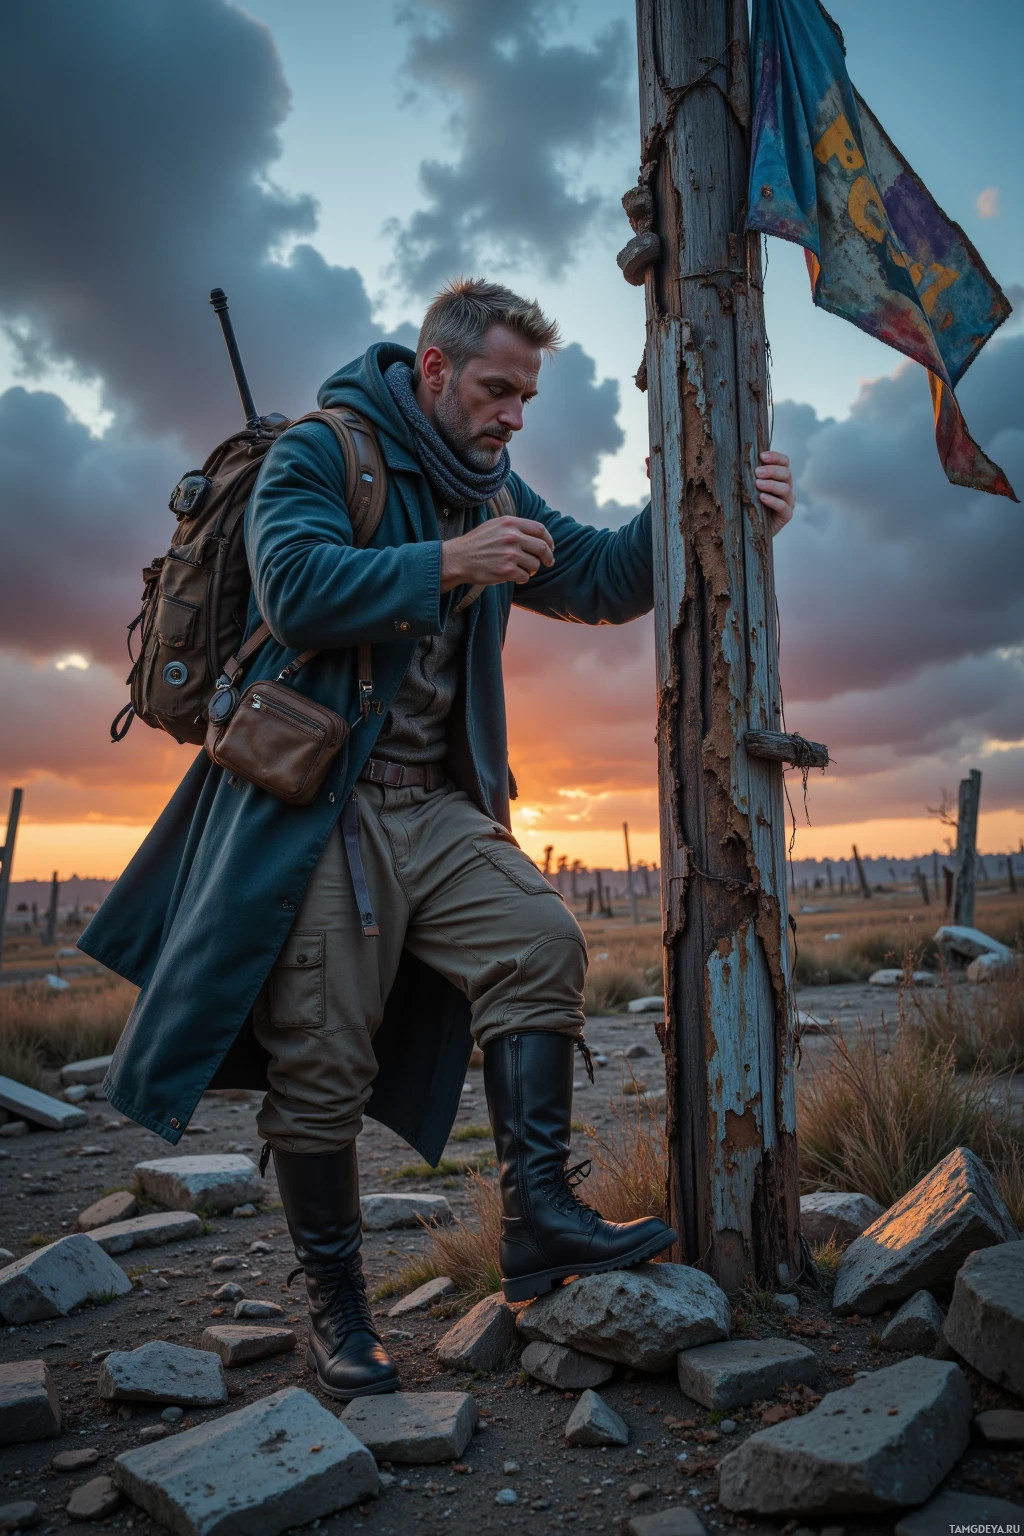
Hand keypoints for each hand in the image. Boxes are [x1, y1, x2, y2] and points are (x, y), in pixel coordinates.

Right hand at [440, 515, 554, 590]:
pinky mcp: (507, 570)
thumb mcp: (494, 525)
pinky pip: (525, 576)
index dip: (548, 540)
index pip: (540, 530)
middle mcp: (512, 537)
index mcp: (510, 523)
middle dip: (548, 557)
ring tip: (522, 569)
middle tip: (548, 562)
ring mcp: (510, 554)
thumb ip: (514, 527)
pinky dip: (522, 578)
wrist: (458, 558)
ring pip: (534, 564)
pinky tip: (514, 577)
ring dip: (531, 569)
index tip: (550, 547)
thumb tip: (537, 535)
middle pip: (542, 547)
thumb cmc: (476, 543)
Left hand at [646, 451, 794, 535]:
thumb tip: (647, 460)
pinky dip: (776, 502)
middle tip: (756, 472)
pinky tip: (761, 499)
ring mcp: (779, 503)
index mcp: (760, 473)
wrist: (720, 538)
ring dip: (775, 484)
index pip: (778, 459)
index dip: (774, 455)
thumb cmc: (710, 507)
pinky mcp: (779, 520)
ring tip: (757, 485)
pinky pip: (786, 508)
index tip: (761, 455)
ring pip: (788, 488)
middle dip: (774, 470)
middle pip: (786, 471)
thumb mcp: (696, 488)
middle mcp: (773, 486)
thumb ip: (674, 474)